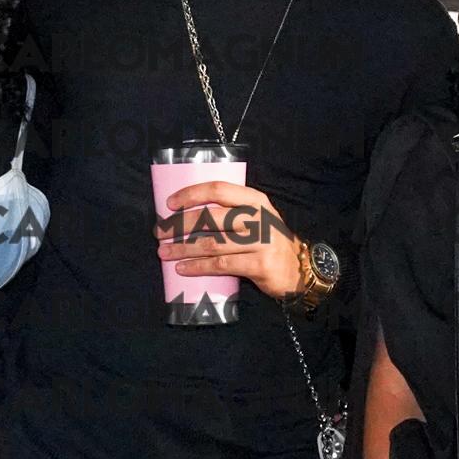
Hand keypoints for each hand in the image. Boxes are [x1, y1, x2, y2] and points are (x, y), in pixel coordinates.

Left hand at [158, 182, 300, 300]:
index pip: (219, 189)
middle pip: (210, 217)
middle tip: (160, 232)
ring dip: (183, 248)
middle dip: (179, 225)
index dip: (191, 194)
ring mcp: (261, 241)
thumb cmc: (268, 242)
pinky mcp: (259, 264)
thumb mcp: (256, 218)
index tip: (169, 204)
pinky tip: (182, 268)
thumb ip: (232, 212)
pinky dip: (198, 267)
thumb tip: (188, 214)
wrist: (298, 269)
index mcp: (255, 200)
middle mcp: (258, 217)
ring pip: (212, 243)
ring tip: (164, 252)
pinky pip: (221, 264)